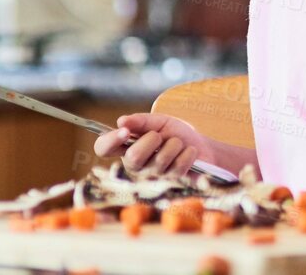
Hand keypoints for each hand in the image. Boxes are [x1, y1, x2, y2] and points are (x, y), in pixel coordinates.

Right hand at [93, 113, 211, 176]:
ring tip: (178, 143)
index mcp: (126, 149)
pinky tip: (189, 152)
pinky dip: (187, 153)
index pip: (104, 148)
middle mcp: (134, 166)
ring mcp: (152, 178)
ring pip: (159, 161)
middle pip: (132, 157)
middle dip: (151, 140)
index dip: (110, 140)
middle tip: (160, 136)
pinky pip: (177, 167)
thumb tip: (121, 121)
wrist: (202, 146)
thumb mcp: (159, 122)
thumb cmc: (175, 134)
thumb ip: (141, 121)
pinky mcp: (170, 183)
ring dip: (174, 144)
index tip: (125, 131)